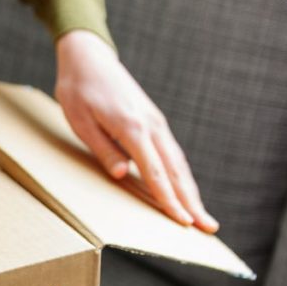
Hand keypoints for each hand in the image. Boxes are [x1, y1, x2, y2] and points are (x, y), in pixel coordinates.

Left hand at [54, 29, 218, 232]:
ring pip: (178, 162)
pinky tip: (184, 189)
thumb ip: (104, 149)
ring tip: (201, 215)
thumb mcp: (81, 122)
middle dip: (192, 201)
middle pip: (176, 170)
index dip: (168, 199)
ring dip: (191, 190)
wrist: (88, 57)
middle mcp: (151, 125)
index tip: (182, 221)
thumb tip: (123, 175)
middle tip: (208, 227)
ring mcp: (155, 122)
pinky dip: (180, 174)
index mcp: (132, 127)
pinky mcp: (153, 121)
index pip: (155, 172)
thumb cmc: (78, 90)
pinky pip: (170, 152)